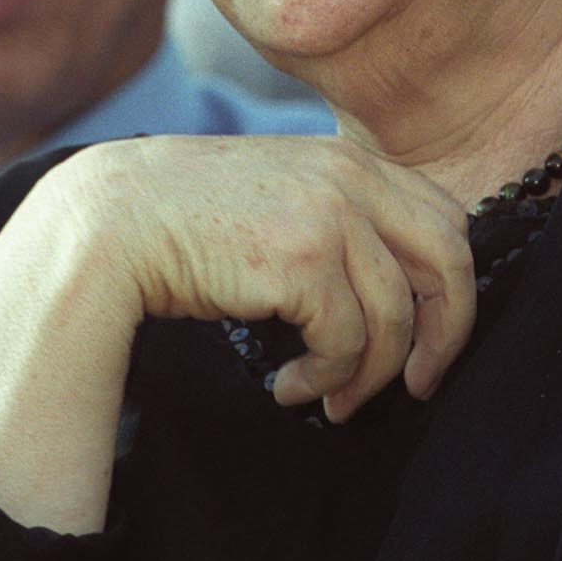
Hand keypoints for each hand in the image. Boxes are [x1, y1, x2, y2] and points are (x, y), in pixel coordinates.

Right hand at [60, 134, 476, 421]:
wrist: (111, 222)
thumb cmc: (187, 222)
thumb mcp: (280, 199)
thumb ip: (339, 222)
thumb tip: (396, 293)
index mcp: (352, 161)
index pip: (446, 220)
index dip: (450, 288)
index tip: (427, 340)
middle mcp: (350, 179)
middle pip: (449, 262)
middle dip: (445, 334)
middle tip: (415, 385)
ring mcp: (330, 217)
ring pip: (395, 317)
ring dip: (368, 375)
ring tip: (328, 399)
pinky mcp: (302, 262)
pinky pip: (347, 343)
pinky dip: (325, 378)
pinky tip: (288, 387)